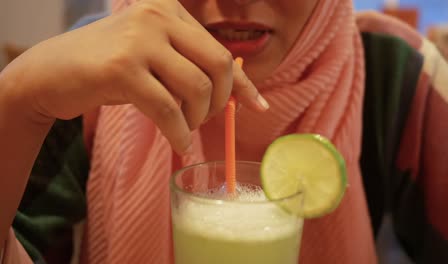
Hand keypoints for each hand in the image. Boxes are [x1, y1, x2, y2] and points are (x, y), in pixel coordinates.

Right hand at [3, 0, 267, 153]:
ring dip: (196, 120)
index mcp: (170, 11)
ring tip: (184, 129)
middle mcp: (158, 16)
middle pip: (218, 66)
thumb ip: (192, 68)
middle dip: (219, 102)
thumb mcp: (156, 59)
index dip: (244, 84)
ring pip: (196, 89)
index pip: (221, 52)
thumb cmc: (110, 68)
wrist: (53, 72)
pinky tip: (178, 143)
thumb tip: (244, 96)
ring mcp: (139, 40)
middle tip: (203, 120)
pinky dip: (179, 133)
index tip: (258, 107)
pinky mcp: (122, 68)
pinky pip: (168, 109)